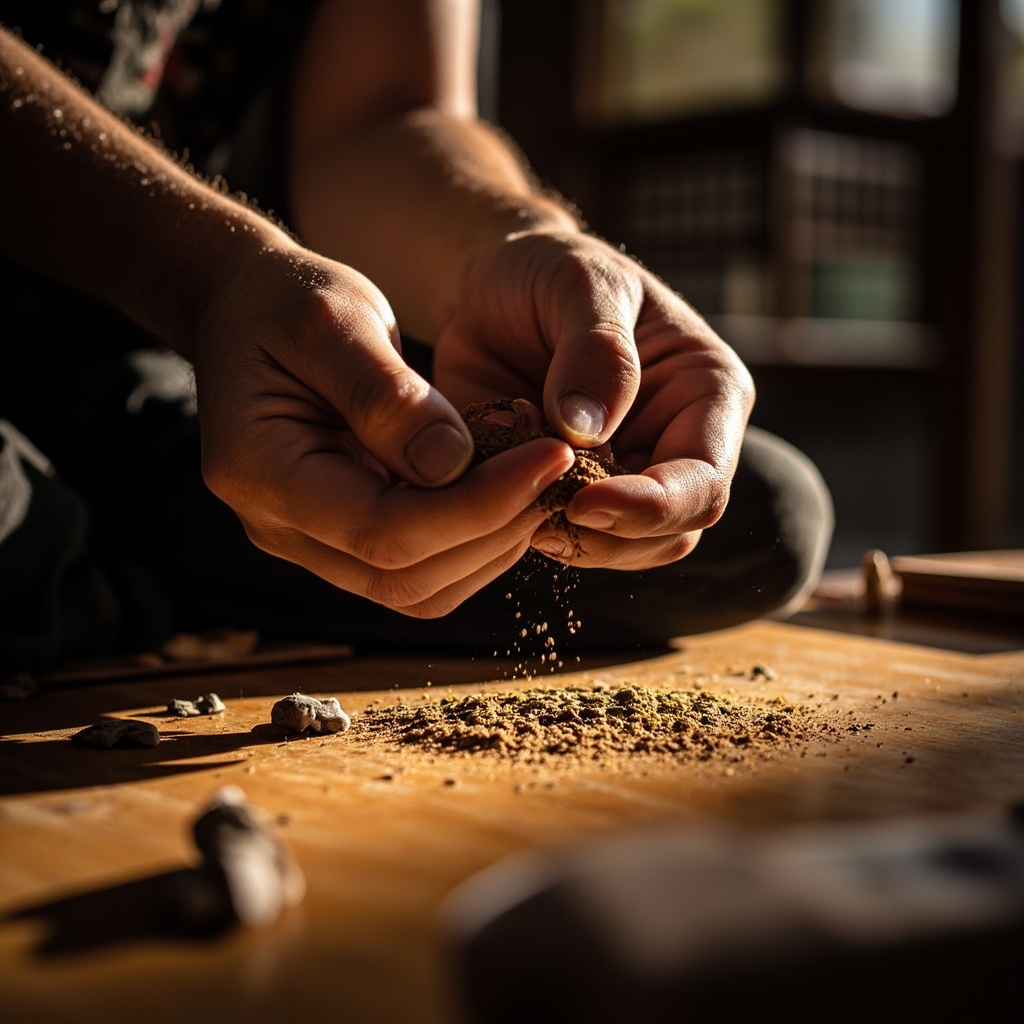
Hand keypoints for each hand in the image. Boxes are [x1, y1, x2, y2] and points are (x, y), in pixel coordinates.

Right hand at [191, 243, 574, 615]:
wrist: (248, 310)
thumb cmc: (286, 301)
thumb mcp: (335, 321)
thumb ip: (387, 397)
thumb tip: (456, 469)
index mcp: (258, 471)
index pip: (382, 530)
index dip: (478, 505)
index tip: (552, 454)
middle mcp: (277, 525)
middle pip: (403, 576)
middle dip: (494, 529)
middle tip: (559, 470)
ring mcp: (309, 540)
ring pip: (417, 588)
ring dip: (491, 545)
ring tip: (541, 480)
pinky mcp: (341, 537)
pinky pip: (418, 568)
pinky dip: (473, 541)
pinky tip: (510, 491)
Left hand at [433, 230, 754, 569]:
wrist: (496, 287)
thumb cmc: (550, 270)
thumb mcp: (579, 284)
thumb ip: (597, 351)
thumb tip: (588, 430)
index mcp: (706, 391)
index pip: (704, 479)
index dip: (652, 506)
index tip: (585, 502)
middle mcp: (676, 442)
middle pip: (672, 531)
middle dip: (612, 537)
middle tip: (542, 516)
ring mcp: (627, 474)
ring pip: (626, 549)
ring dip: (575, 545)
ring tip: (518, 508)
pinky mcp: (577, 491)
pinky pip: (571, 538)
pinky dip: (537, 534)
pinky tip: (501, 505)